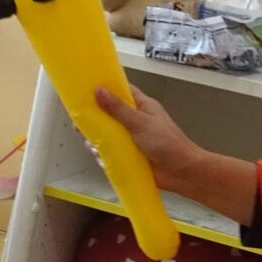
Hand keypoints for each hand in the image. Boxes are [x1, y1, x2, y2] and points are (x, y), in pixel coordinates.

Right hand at [92, 86, 259, 224]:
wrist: (182, 172)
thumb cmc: (167, 143)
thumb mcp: (140, 122)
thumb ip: (118, 109)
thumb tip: (98, 90)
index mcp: (143, 107)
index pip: (122, 91)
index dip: (106, 88)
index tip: (86, 88)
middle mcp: (137, 121)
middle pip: (111, 115)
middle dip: (96, 119)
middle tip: (79, 123)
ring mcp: (133, 139)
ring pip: (109, 135)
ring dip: (98, 140)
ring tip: (90, 144)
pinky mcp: (131, 156)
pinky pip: (113, 153)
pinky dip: (105, 155)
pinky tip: (99, 158)